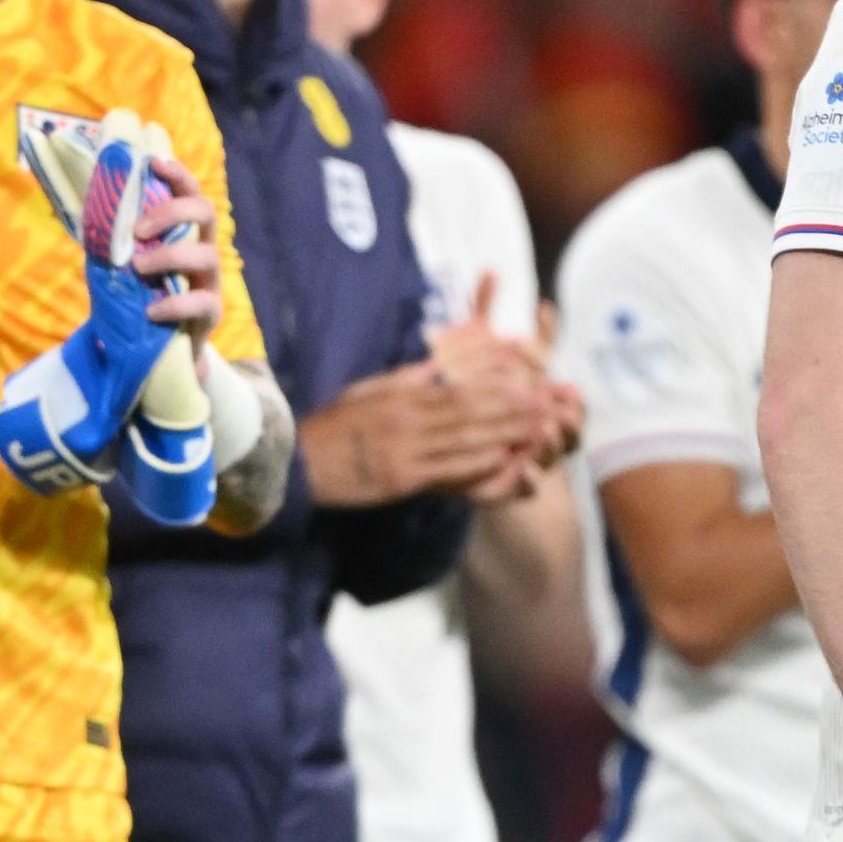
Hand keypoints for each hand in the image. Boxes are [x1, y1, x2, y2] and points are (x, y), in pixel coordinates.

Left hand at [125, 152, 223, 339]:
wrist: (157, 347)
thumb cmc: (141, 294)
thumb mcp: (125, 262)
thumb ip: (115, 238)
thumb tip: (88, 207)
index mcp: (184, 230)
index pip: (190, 192)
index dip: (177, 174)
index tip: (154, 163)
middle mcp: (202, 248)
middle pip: (205, 212)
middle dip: (172, 213)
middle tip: (137, 230)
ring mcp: (210, 280)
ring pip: (205, 255)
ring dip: (169, 256)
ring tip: (138, 268)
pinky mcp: (211, 312)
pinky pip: (201, 303)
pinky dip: (174, 304)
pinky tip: (151, 310)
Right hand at [309, 346, 569, 504]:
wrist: (296, 461)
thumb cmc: (332, 427)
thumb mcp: (368, 392)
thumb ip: (406, 379)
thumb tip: (438, 363)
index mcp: (401, 395)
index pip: (459, 388)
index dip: (497, 386)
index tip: (527, 382)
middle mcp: (407, 418)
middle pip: (470, 411)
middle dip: (511, 408)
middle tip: (547, 404)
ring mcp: (404, 448)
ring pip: (464, 439)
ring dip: (504, 434)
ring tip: (537, 431)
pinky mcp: (399, 478)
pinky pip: (445, 470)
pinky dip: (476, 465)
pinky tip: (502, 460)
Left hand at [427, 275, 579, 496]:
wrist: (457, 452)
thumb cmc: (473, 393)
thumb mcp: (472, 351)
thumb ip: (484, 313)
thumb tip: (490, 270)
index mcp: (540, 398)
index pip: (561, 388)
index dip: (562, 383)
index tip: (564, 383)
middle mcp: (542, 429)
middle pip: (567, 421)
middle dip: (567, 413)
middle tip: (562, 404)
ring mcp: (530, 458)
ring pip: (553, 452)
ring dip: (554, 443)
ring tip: (547, 431)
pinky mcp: (510, 485)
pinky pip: (525, 486)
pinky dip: (526, 479)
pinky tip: (521, 468)